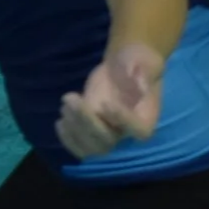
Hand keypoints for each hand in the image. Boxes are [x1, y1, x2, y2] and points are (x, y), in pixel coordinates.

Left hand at [56, 41, 165, 159]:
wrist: (122, 67)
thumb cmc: (136, 61)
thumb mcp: (143, 59)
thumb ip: (142, 72)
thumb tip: (140, 86)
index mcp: (147, 117)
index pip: (138, 130)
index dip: (122, 121)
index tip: (105, 103)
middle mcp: (129, 132)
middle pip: (108, 142)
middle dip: (87, 122)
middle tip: (70, 98)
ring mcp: (110, 134)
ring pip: (92, 149)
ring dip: (74, 130)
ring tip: (65, 103)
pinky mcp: (94, 132)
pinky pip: (82, 148)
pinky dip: (68, 140)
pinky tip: (60, 122)